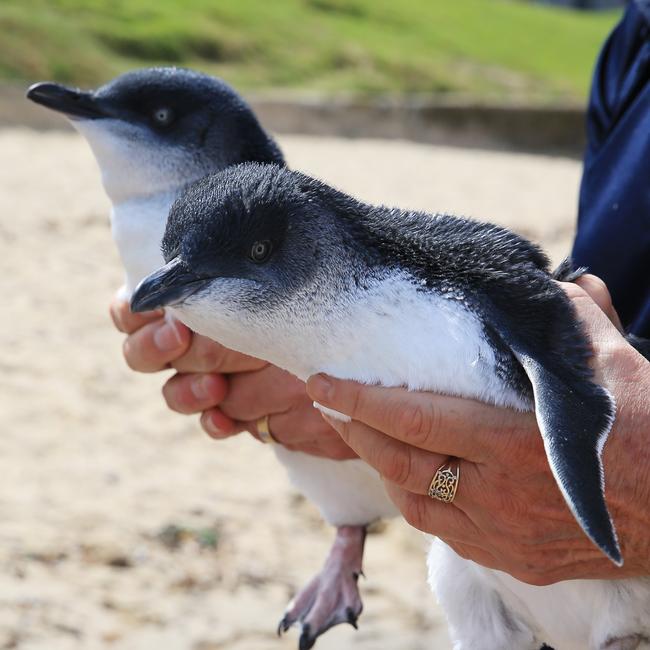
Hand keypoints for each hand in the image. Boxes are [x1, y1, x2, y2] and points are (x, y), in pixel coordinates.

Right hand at [109, 296, 355, 459]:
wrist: (373, 354)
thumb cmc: (326, 300)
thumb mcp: (278, 288)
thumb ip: (233, 292)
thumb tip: (192, 289)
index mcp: (200, 299)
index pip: (135, 308)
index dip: (135, 315)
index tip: (168, 315)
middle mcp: (202, 340)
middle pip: (144, 352)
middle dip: (157, 348)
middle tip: (181, 341)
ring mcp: (219, 379)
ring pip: (177, 392)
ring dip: (189, 390)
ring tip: (214, 388)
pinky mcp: (246, 412)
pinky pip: (216, 423)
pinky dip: (216, 423)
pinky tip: (225, 421)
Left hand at [306, 276, 649, 582]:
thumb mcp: (613, 364)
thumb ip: (571, 318)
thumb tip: (550, 282)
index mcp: (514, 441)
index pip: (414, 419)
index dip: (360, 401)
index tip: (321, 383)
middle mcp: (499, 493)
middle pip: (401, 464)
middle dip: (356, 432)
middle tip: (329, 403)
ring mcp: (504, 534)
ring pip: (415, 504)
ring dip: (384, 468)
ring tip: (366, 435)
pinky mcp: (515, 560)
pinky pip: (446, 533)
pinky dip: (421, 501)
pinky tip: (416, 478)